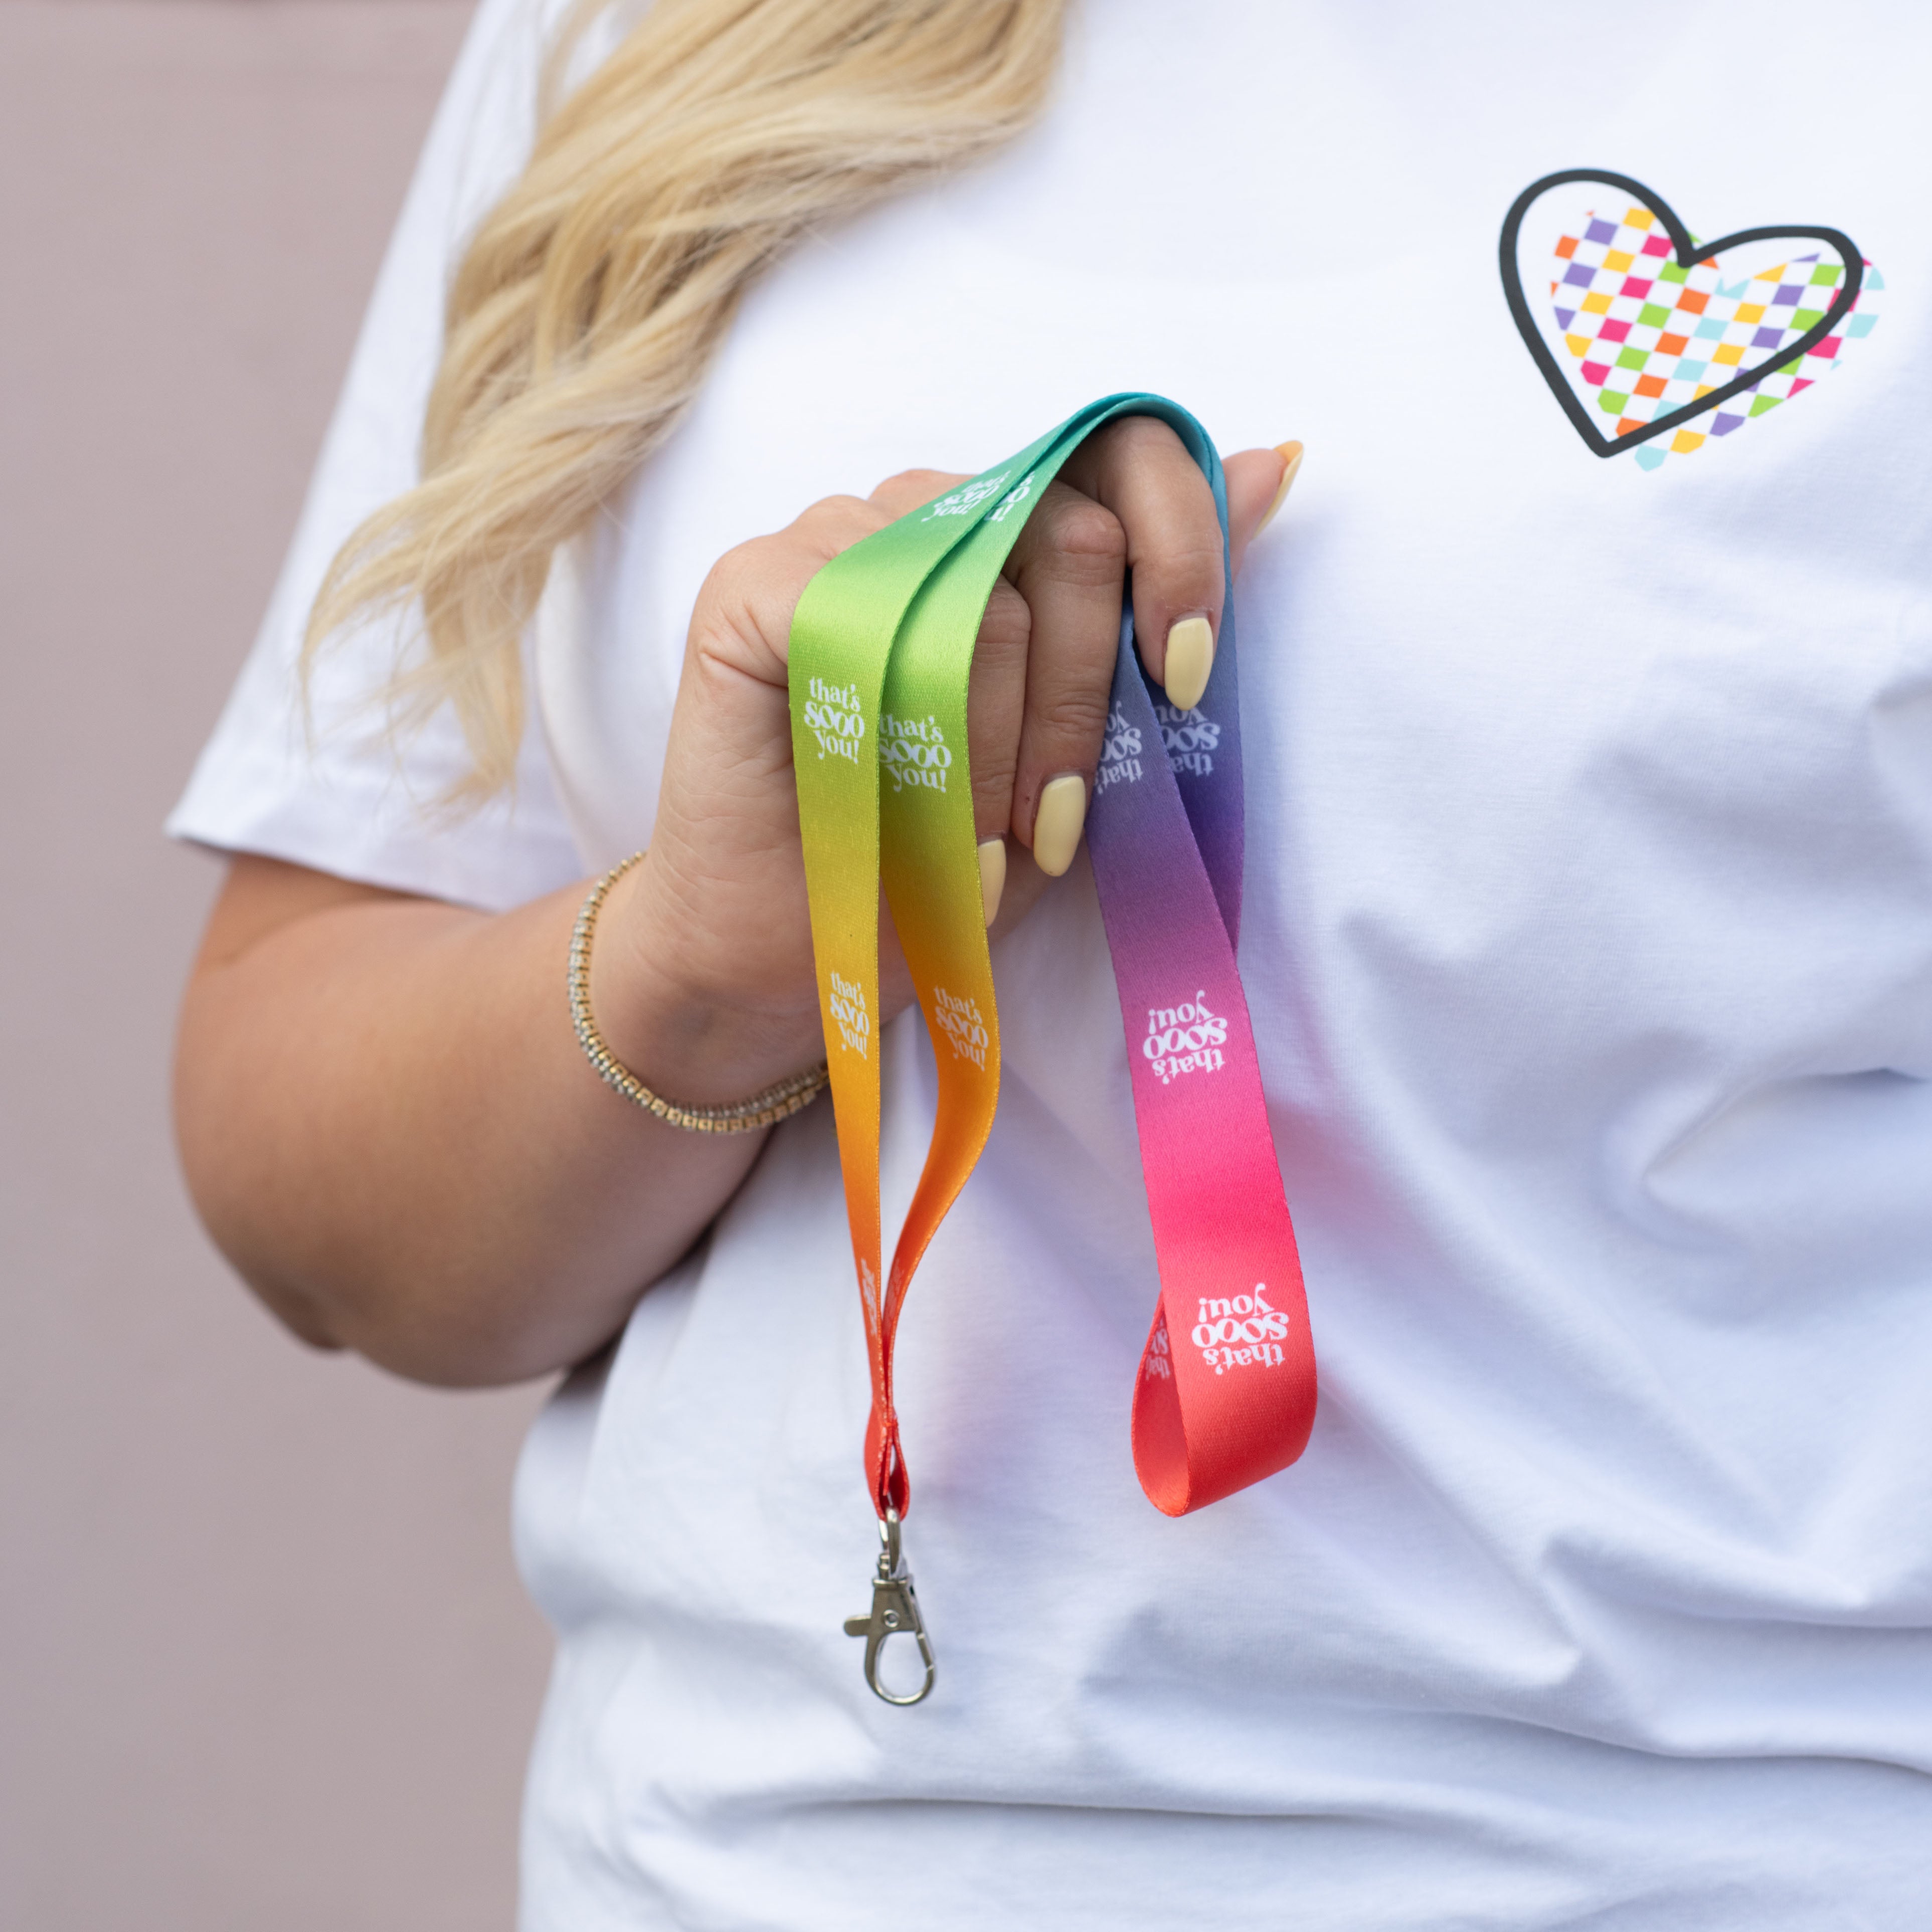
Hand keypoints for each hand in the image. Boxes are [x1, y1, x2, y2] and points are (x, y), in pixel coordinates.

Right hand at [594, 420, 1298, 1103]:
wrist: (795, 963)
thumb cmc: (942, 863)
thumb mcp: (1085, 753)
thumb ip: (1160, 610)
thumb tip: (1274, 461)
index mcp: (1008, 532)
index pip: (1122, 452)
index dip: (1184, 554)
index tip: (1185, 684)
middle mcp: (921, 513)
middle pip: (1073, 535)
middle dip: (1092, 705)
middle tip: (1059, 827)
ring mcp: (831, 538)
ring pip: (989, 596)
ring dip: (1010, 751)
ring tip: (987, 854)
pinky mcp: (751, 586)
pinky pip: (879, 621)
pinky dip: (924, 745)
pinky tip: (918, 826)